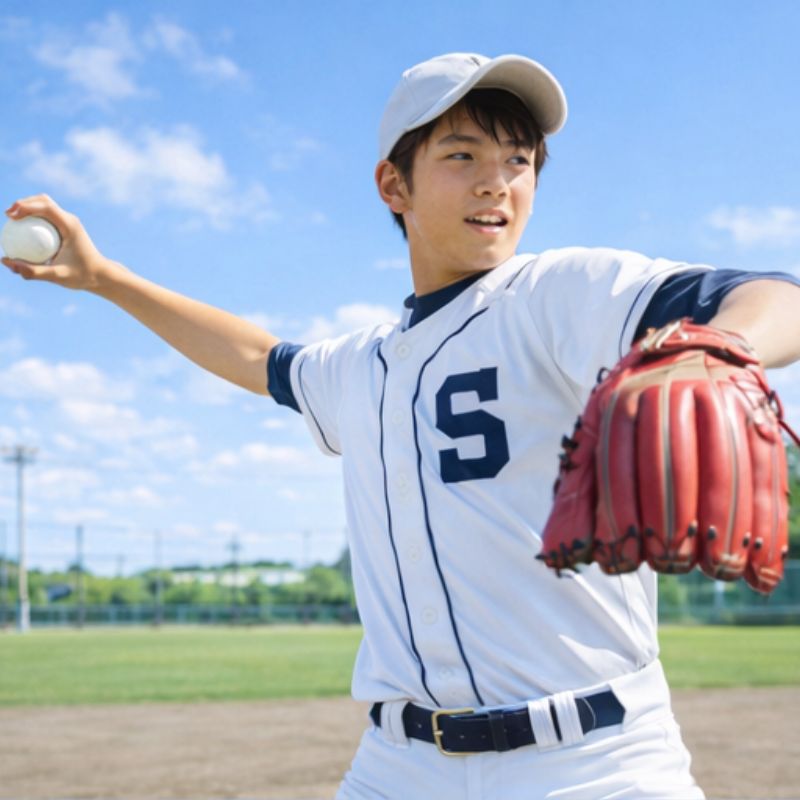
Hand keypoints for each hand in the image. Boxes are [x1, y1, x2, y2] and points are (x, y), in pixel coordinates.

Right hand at [2, 194, 117, 290]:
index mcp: (70, 226)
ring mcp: (69, 223)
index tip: (10, 216)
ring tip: (12, 219)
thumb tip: (6, 261)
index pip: (46, 207)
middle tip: (7, 215)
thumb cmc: (82, 276)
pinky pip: (47, 218)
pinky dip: (34, 218)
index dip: (25, 206)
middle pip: (43, 201)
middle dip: (23, 203)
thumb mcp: (57, 276)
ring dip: (28, 207)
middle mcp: (70, 220)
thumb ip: (32, 271)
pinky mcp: (67, 228)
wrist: (101, 275)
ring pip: (45, 206)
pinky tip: (22, 230)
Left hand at [538, 319, 798, 594]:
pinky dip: (765, 522)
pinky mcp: (754, 411)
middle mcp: (668, 394)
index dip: (621, 519)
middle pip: (672, 469)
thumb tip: (553, 555)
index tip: (623, 561)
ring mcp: (716, 398)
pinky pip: (762, 471)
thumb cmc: (633, 410)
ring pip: (723, 471)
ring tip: (718, 569)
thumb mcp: (596, 436)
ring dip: (724, 529)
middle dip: (672, 526)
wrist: (690, 349)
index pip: (620, 467)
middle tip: (670, 563)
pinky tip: (760, 562)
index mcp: (621, 401)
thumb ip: (579, 493)